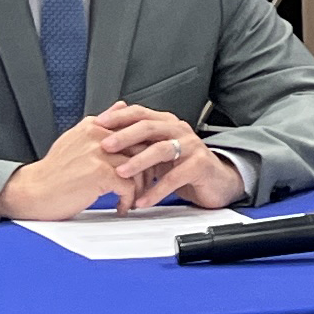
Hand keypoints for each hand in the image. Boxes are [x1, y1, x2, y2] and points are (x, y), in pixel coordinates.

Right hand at [0, 118, 134, 220]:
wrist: (32, 191)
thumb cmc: (55, 171)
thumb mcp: (77, 138)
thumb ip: (102, 123)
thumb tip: (122, 105)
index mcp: (93, 126)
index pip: (133, 132)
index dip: (144, 151)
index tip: (144, 166)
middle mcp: (98, 136)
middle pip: (141, 148)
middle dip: (147, 169)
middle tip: (144, 184)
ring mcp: (99, 154)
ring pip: (138, 168)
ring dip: (139, 187)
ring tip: (132, 198)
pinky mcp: (100, 174)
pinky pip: (129, 186)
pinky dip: (128, 200)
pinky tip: (121, 206)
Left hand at [94, 101, 246, 211]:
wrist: (216, 181)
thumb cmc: (182, 166)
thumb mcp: (156, 151)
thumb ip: (136, 142)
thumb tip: (103, 135)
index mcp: (166, 123)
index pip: (139, 113)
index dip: (117, 117)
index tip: (96, 124)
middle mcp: (179, 130)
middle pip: (149, 127)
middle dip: (124, 136)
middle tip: (105, 146)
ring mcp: (191, 146)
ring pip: (161, 150)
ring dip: (139, 162)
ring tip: (121, 174)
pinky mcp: (200, 166)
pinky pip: (175, 177)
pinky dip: (156, 190)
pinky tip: (142, 200)